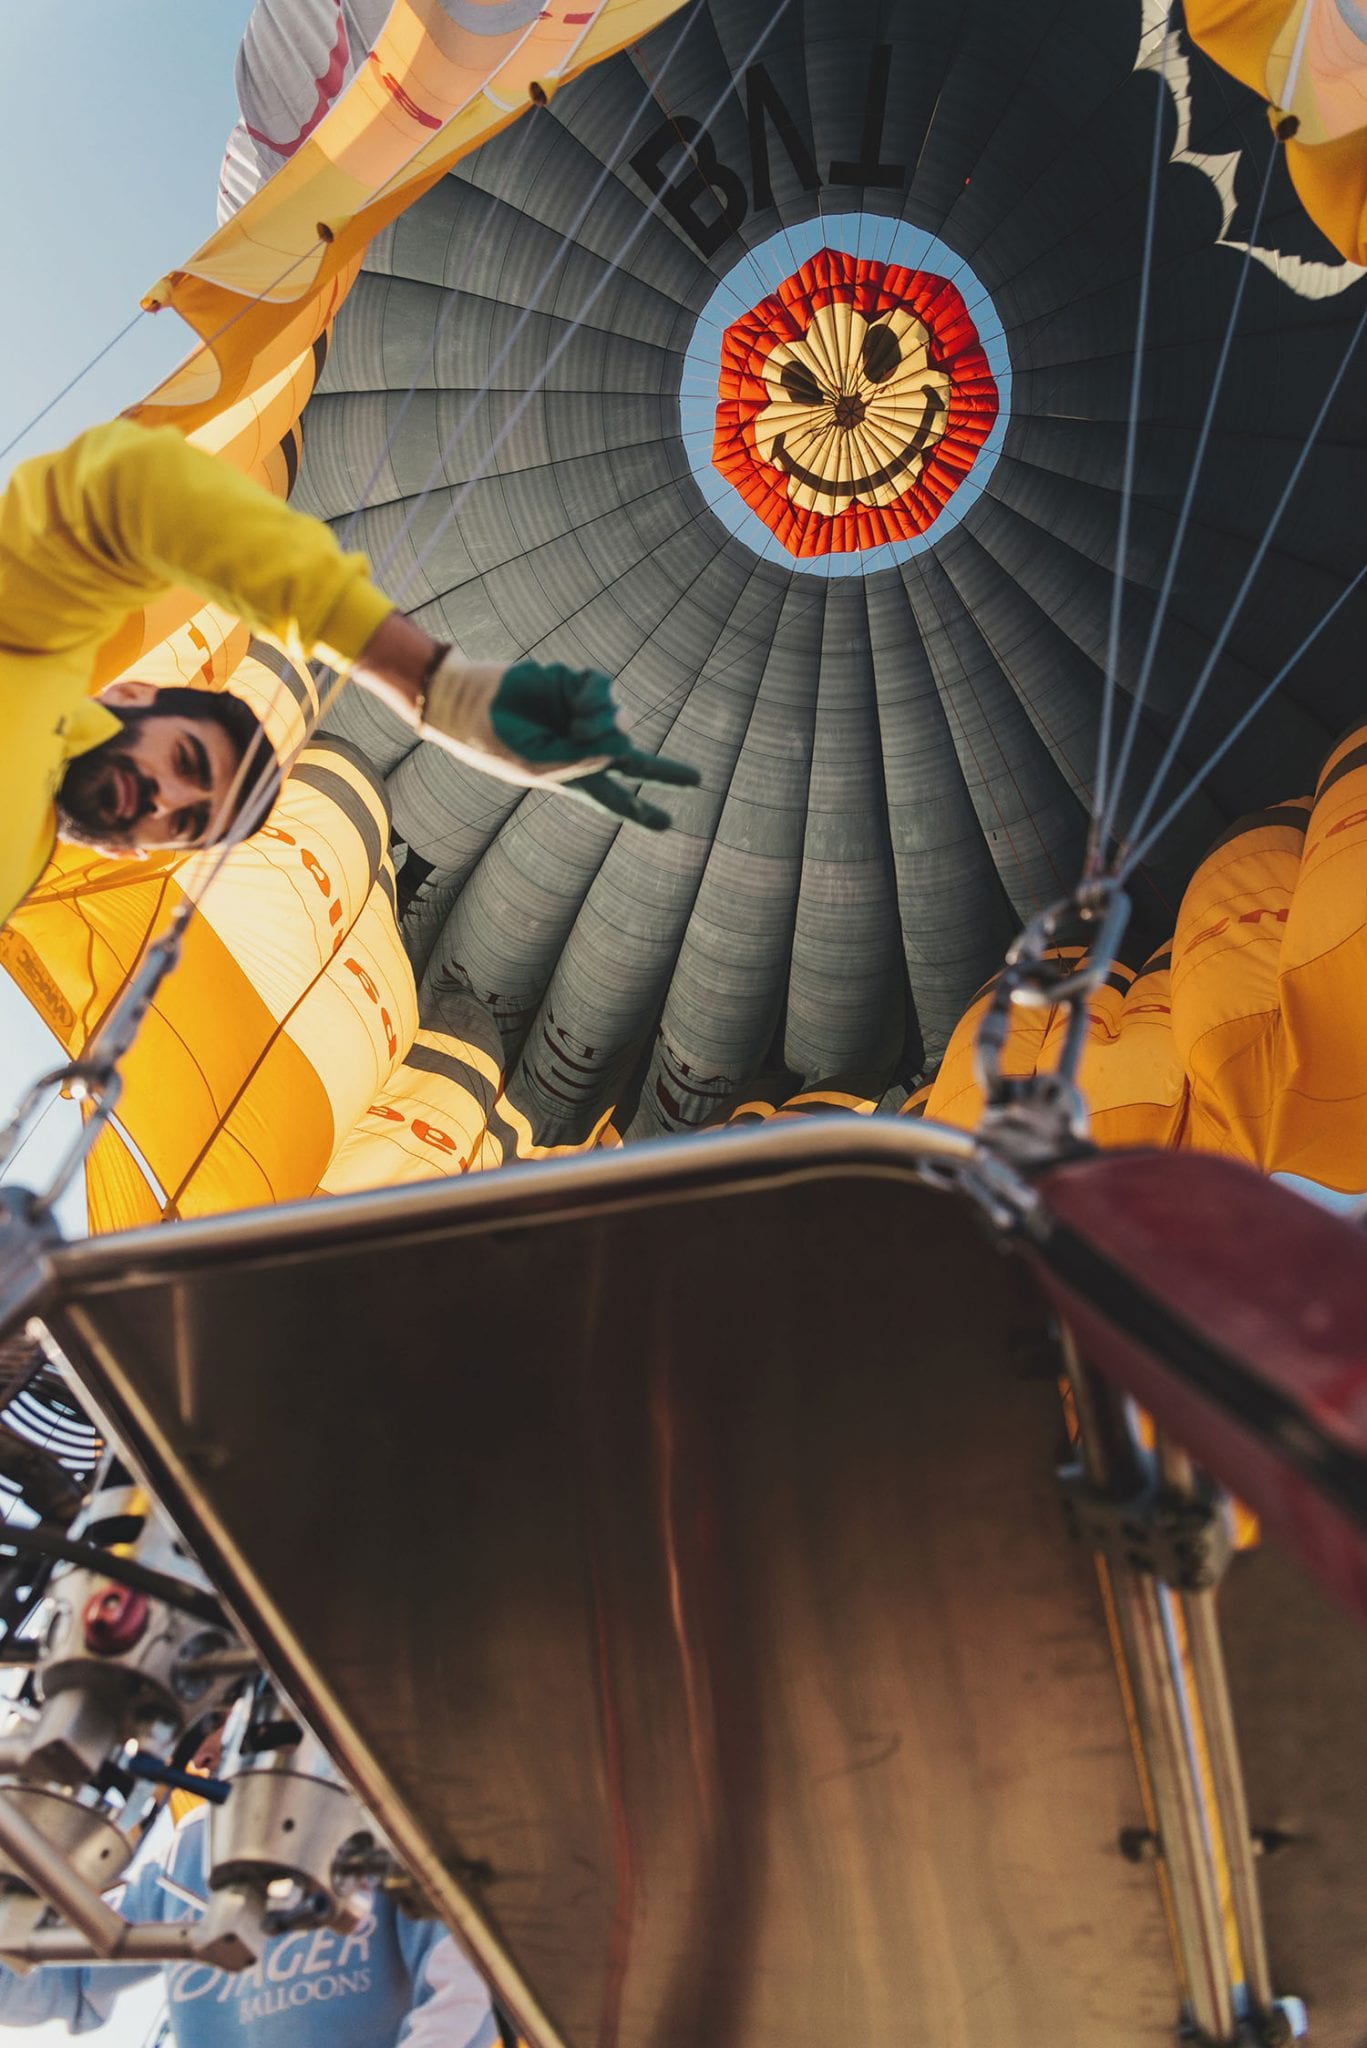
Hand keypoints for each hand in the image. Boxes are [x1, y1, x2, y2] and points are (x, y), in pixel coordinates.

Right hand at [422, 654, 699, 830]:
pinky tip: (579, 703)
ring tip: (577, 724)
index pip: (615, 797)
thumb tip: (620, 749)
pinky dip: (597, 698)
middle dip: (664, 772)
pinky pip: (605, 690)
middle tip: (697, 780)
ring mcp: (581, 716)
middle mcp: (583, 747)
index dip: (641, 812)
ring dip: (604, 723)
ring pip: (620, 720)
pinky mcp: (575, 687)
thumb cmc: (493, 741)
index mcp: (573, 777)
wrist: (468, 699)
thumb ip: (578, 762)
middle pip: (633, 762)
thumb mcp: (535, 765)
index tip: (667, 824)